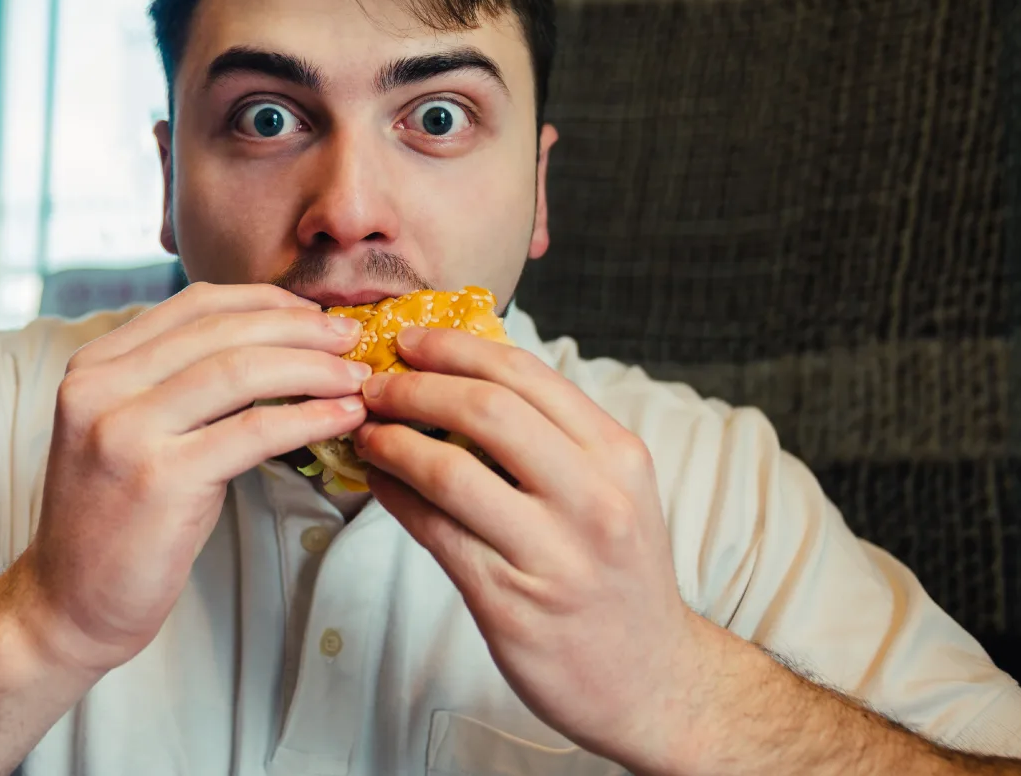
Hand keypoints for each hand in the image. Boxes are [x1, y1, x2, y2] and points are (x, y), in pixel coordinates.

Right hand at [14, 282, 369, 673]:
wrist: (69, 603)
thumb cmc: (119, 516)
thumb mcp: (134, 429)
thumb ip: (180, 383)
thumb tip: (274, 345)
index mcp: (95, 365)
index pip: (194, 304)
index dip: (265, 302)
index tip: (315, 314)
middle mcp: (101, 387)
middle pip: (222, 331)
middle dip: (301, 330)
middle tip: (352, 339)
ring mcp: (125, 431)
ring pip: (241, 371)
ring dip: (314, 369)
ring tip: (357, 379)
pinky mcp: (159, 479)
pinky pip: (253, 431)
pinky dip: (308, 418)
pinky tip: (341, 418)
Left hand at [354, 325, 711, 770]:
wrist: (654, 681)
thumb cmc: (619, 575)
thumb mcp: (616, 490)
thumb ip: (554, 437)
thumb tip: (463, 377)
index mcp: (618, 455)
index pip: (526, 374)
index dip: (456, 348)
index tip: (410, 339)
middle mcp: (594, 498)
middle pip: (488, 410)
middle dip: (416, 386)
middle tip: (374, 383)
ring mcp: (553, 553)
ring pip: (451, 472)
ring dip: (393, 441)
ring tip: (367, 432)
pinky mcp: (511, 602)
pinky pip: (435, 532)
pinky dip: (396, 496)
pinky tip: (379, 481)